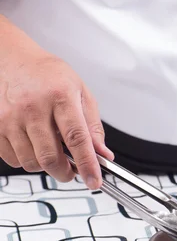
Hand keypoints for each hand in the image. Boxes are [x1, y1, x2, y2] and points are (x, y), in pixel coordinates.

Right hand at [0, 17, 112, 188]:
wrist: (13, 59)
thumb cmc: (48, 75)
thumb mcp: (80, 92)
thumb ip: (93, 126)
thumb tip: (102, 154)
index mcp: (61, 96)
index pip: (77, 139)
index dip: (87, 164)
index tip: (94, 181)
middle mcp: (33, 107)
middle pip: (50, 157)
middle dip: (65, 173)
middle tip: (72, 172)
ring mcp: (10, 117)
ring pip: (31, 162)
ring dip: (46, 167)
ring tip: (53, 153)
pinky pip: (12, 159)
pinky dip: (27, 161)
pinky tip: (34, 146)